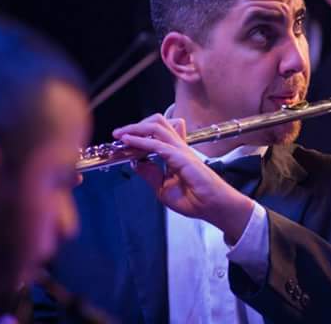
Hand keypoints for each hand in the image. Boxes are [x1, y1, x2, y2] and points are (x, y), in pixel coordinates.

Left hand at [113, 114, 254, 242]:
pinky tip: (128, 142)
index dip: (137, 134)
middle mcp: (177, 148)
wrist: (212, 208)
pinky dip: (140, 141)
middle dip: (135, 125)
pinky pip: (157, 145)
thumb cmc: (195, 200)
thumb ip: (150, 174)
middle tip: (118, 134)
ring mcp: (180, 150)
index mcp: (174, 153)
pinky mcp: (182, 158)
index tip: (120, 142)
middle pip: (156, 123)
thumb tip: (136, 163)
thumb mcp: (163, 189)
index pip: (156, 134)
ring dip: (135, 129)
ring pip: (156, 127)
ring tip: (120, 135)